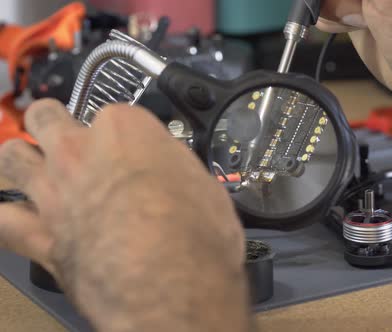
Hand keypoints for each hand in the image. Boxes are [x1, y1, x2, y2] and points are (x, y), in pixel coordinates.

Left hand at [0, 99, 248, 330]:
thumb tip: (172, 177)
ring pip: (13, 157)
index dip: (129, 135)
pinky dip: (9, 217)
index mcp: (125, 130)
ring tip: (36, 169)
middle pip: (47, 117)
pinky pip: (4, 220)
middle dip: (54, 123)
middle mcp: (80, 153)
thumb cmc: (195, 234)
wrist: (168, 284)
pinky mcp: (39, 237)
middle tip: (69, 140)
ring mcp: (53, 192)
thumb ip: (175, 170)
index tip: (139, 152)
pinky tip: (18, 218)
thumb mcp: (204, 186)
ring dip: (22, 159)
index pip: (117, 115)